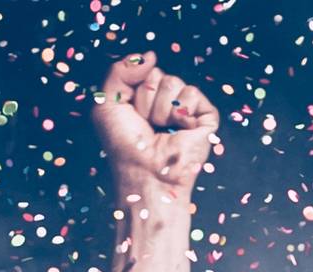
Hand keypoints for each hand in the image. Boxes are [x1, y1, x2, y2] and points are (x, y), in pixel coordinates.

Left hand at [92, 53, 217, 200]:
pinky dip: (181, 112)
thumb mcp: (106, 104)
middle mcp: (167, 104)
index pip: (144, 71)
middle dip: (147, 98)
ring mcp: (187, 110)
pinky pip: (193, 93)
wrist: (145, 174)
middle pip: (158, 74)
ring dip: (161, 109)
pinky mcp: (206, 118)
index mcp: (146, 100)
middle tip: (147, 125)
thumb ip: (119, 71)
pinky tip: (179, 131)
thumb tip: (151, 55)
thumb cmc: (125, 147)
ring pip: (174, 82)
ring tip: (162, 130)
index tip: (132, 116)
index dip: (133, 91)